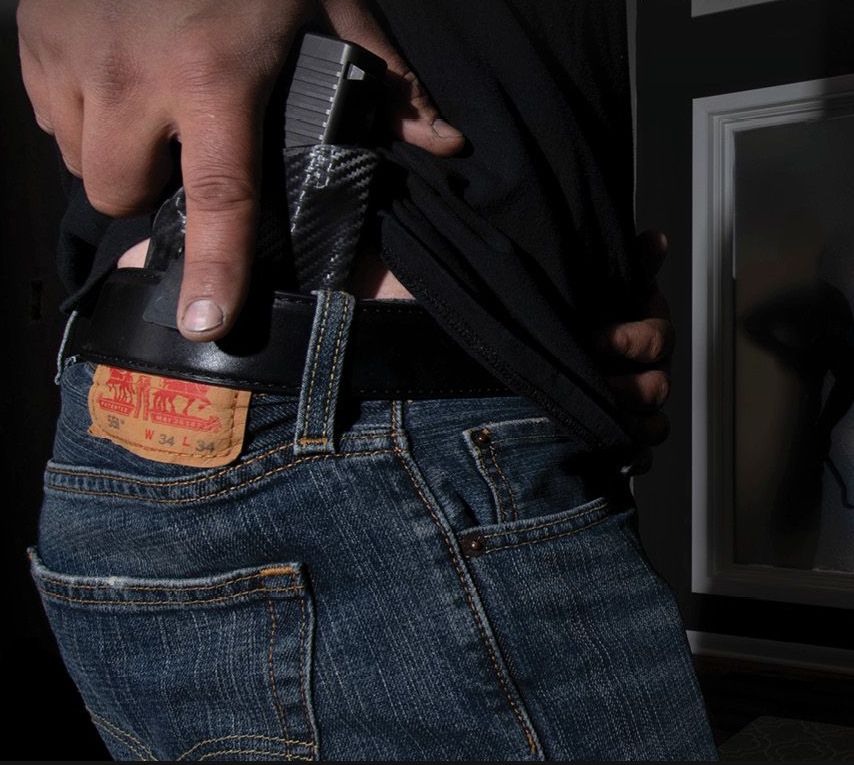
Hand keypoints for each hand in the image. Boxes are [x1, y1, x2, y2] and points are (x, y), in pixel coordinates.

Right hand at [17, 0, 464, 340]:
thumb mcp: (329, 2)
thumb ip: (389, 79)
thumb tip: (446, 144)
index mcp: (213, 74)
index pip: (219, 196)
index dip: (216, 268)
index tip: (207, 323)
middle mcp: (131, 74)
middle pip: (120, 193)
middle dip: (149, 194)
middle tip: (185, 156)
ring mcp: (70, 55)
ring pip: (81, 160)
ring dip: (115, 155)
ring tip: (151, 115)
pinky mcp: (32, 38)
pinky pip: (49, 117)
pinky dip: (82, 116)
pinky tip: (115, 80)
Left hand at [593, 230, 673, 450]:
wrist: (562, 349)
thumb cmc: (590, 317)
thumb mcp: (603, 287)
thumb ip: (631, 265)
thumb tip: (655, 238)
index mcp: (648, 336)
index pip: (657, 339)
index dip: (631, 341)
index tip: (596, 340)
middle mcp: (652, 372)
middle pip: (658, 387)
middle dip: (627, 388)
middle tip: (595, 384)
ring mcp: (643, 408)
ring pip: (656, 426)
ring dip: (630, 425)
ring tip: (600, 420)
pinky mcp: (630, 436)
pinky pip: (641, 453)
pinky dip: (629, 456)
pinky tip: (609, 451)